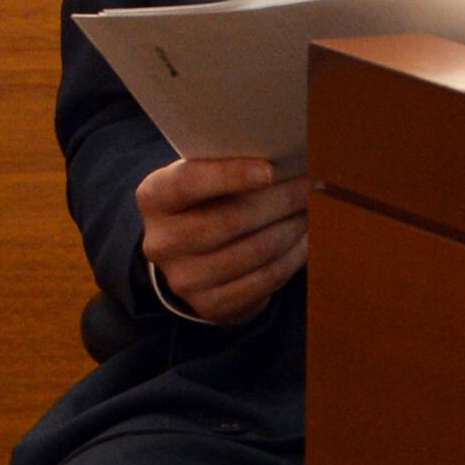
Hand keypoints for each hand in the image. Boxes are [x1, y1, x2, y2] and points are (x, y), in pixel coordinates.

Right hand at [135, 155, 307, 323]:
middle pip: (230, 220)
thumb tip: (283, 158)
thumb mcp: (200, 180)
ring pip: (254, 251)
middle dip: (279, 201)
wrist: (191, 259)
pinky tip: (305, 240)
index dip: (231, 174)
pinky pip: (265, 279)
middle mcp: (161, 242)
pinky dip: (292, 257)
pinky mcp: (210, 306)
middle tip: (309, 186)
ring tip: (310, 210)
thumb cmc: (205, 203)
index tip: (271, 169)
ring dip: (291, 228)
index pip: (189, 182)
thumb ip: (225, 168)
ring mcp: (183, 279)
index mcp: (153, 198)